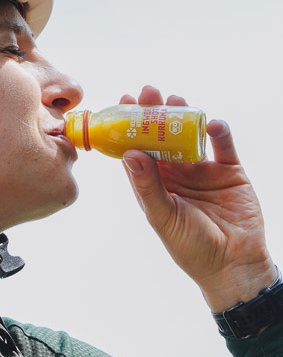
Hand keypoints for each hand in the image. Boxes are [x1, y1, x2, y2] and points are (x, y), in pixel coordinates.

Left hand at [121, 85, 275, 312]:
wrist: (234, 264)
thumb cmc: (192, 248)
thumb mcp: (164, 218)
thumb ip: (148, 187)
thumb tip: (129, 154)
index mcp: (155, 185)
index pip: (137, 150)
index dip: (128, 127)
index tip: (121, 104)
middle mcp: (176, 174)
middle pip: (162, 136)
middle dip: (153, 113)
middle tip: (147, 92)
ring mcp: (203, 170)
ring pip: (189, 135)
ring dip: (182, 115)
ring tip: (174, 99)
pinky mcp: (229, 171)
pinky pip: (222, 144)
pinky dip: (217, 130)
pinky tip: (209, 123)